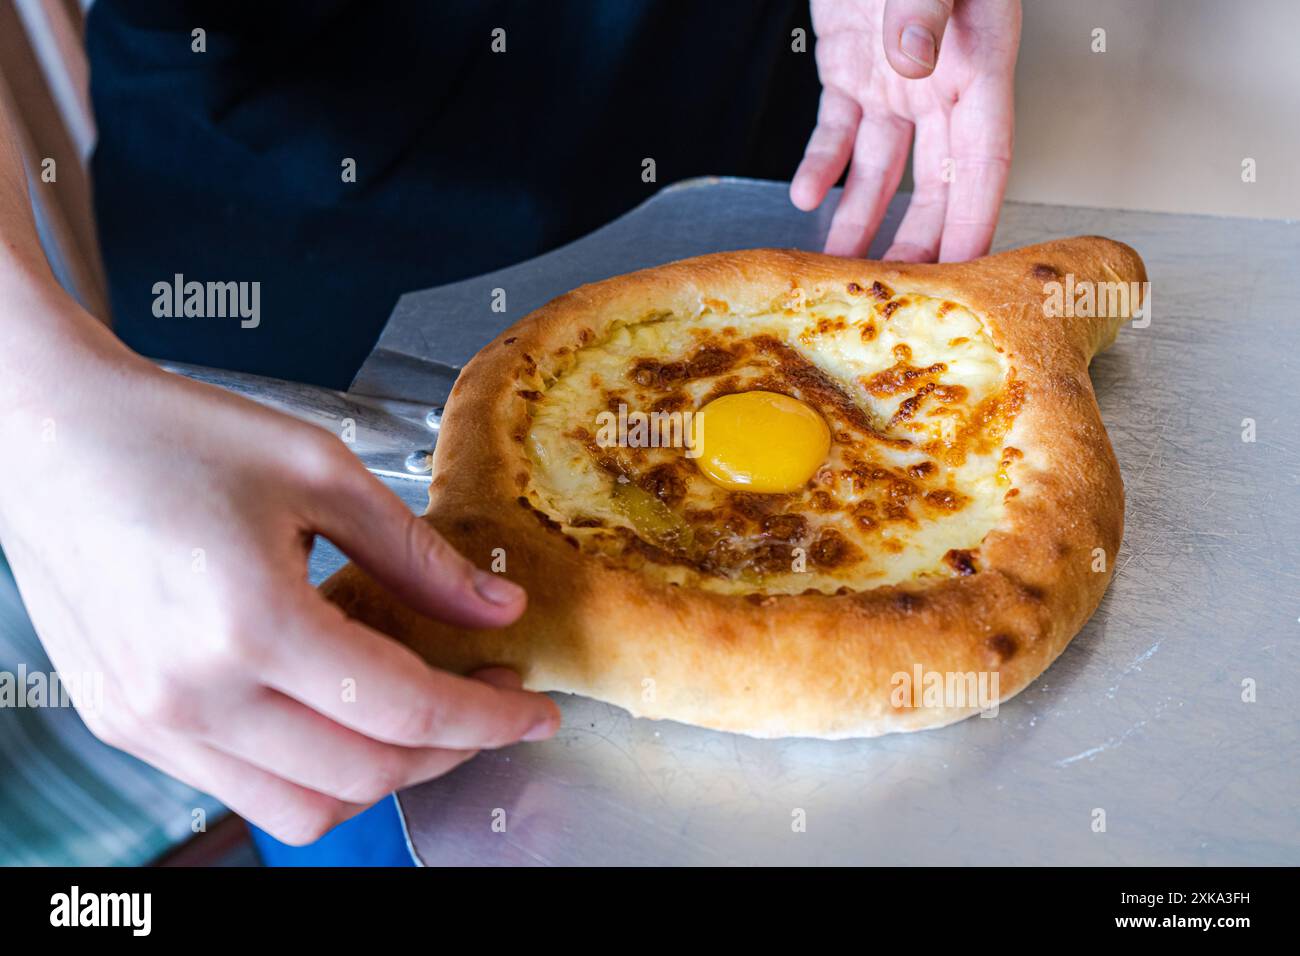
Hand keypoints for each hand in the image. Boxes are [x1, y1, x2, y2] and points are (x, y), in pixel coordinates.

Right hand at [0, 311, 559, 844]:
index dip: (486, 717)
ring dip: (381, 776)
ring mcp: (151, 722)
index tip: (532, 708)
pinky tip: (338, 711)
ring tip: (418, 716)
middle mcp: (191, 694)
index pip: (403, 710)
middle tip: (487, 702)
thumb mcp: (320, 470)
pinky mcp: (126, 726)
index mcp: (247, 621)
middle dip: (449, 752)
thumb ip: (418, 555)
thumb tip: (497, 608)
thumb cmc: (174, 433)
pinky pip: (241, 789)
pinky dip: (310, 770)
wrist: (48, 436)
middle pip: (362, 777)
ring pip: (301, 810)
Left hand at [792, 0, 1020, 261]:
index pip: (984, 159)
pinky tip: (806, 197)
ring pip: (880, 169)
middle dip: (919, 241)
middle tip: (900, 289)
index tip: (966, 266)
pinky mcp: (848, 70)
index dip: (975, 218)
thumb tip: (912, 56)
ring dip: (861, 220)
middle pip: (936, 182)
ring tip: (842, 266)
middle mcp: (938, 81)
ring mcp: (892, 80)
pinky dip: (820, 167)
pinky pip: (835, 131)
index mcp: (976, 60)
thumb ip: (923, 8)